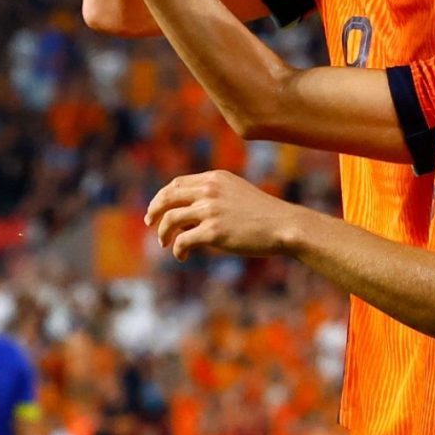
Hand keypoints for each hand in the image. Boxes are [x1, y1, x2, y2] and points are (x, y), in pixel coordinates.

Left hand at [145, 170, 302, 260]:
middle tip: (150, 224)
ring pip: (170, 219)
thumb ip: (213, 197)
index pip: (177, 183)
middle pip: (168, 197)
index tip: (156, 209)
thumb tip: (187, 217)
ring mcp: (210, 210)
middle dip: (155, 211)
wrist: (284, 225)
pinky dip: (178, 250)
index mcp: (214, 178)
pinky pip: (183, 241)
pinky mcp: (213, 232)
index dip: (162, 196)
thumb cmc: (263, 214)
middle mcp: (209, 190)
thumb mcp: (236, 194)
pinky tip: (182, 256)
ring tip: (165, 244)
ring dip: (163, 233)